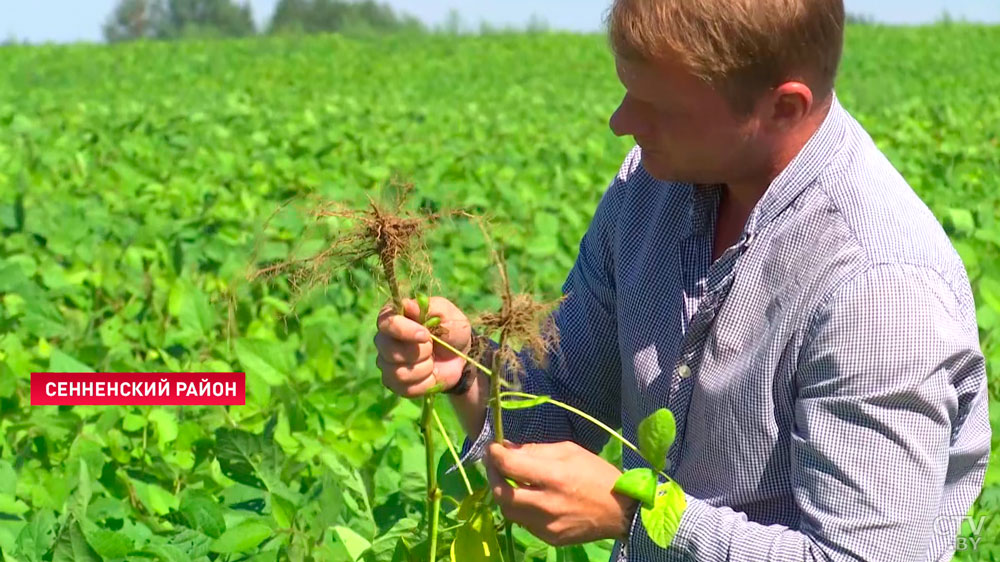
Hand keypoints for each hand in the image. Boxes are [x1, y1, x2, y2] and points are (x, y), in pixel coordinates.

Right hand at [375, 297, 471, 396]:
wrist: (460, 357)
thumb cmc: (451, 330)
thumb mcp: (447, 314)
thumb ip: (429, 307)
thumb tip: (407, 305)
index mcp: (394, 317)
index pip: (386, 323)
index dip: (405, 331)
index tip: (426, 335)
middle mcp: (384, 340)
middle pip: (389, 351)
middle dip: (420, 352)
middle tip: (433, 348)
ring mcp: (386, 363)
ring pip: (398, 373)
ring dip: (424, 369)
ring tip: (433, 362)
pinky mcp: (394, 383)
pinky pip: (405, 389)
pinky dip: (425, 384)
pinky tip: (431, 376)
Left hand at [485, 441, 637, 546]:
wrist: (621, 511)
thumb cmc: (597, 475)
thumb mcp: (569, 451)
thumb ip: (536, 450)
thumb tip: (508, 449)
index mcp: (554, 477)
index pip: (510, 466)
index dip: (495, 455)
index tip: (492, 448)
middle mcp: (547, 504)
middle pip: (502, 493)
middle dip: (492, 476)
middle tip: (494, 465)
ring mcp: (547, 525)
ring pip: (509, 511)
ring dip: (504, 494)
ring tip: (509, 481)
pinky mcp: (549, 538)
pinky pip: (523, 522)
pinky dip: (520, 508)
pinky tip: (528, 498)